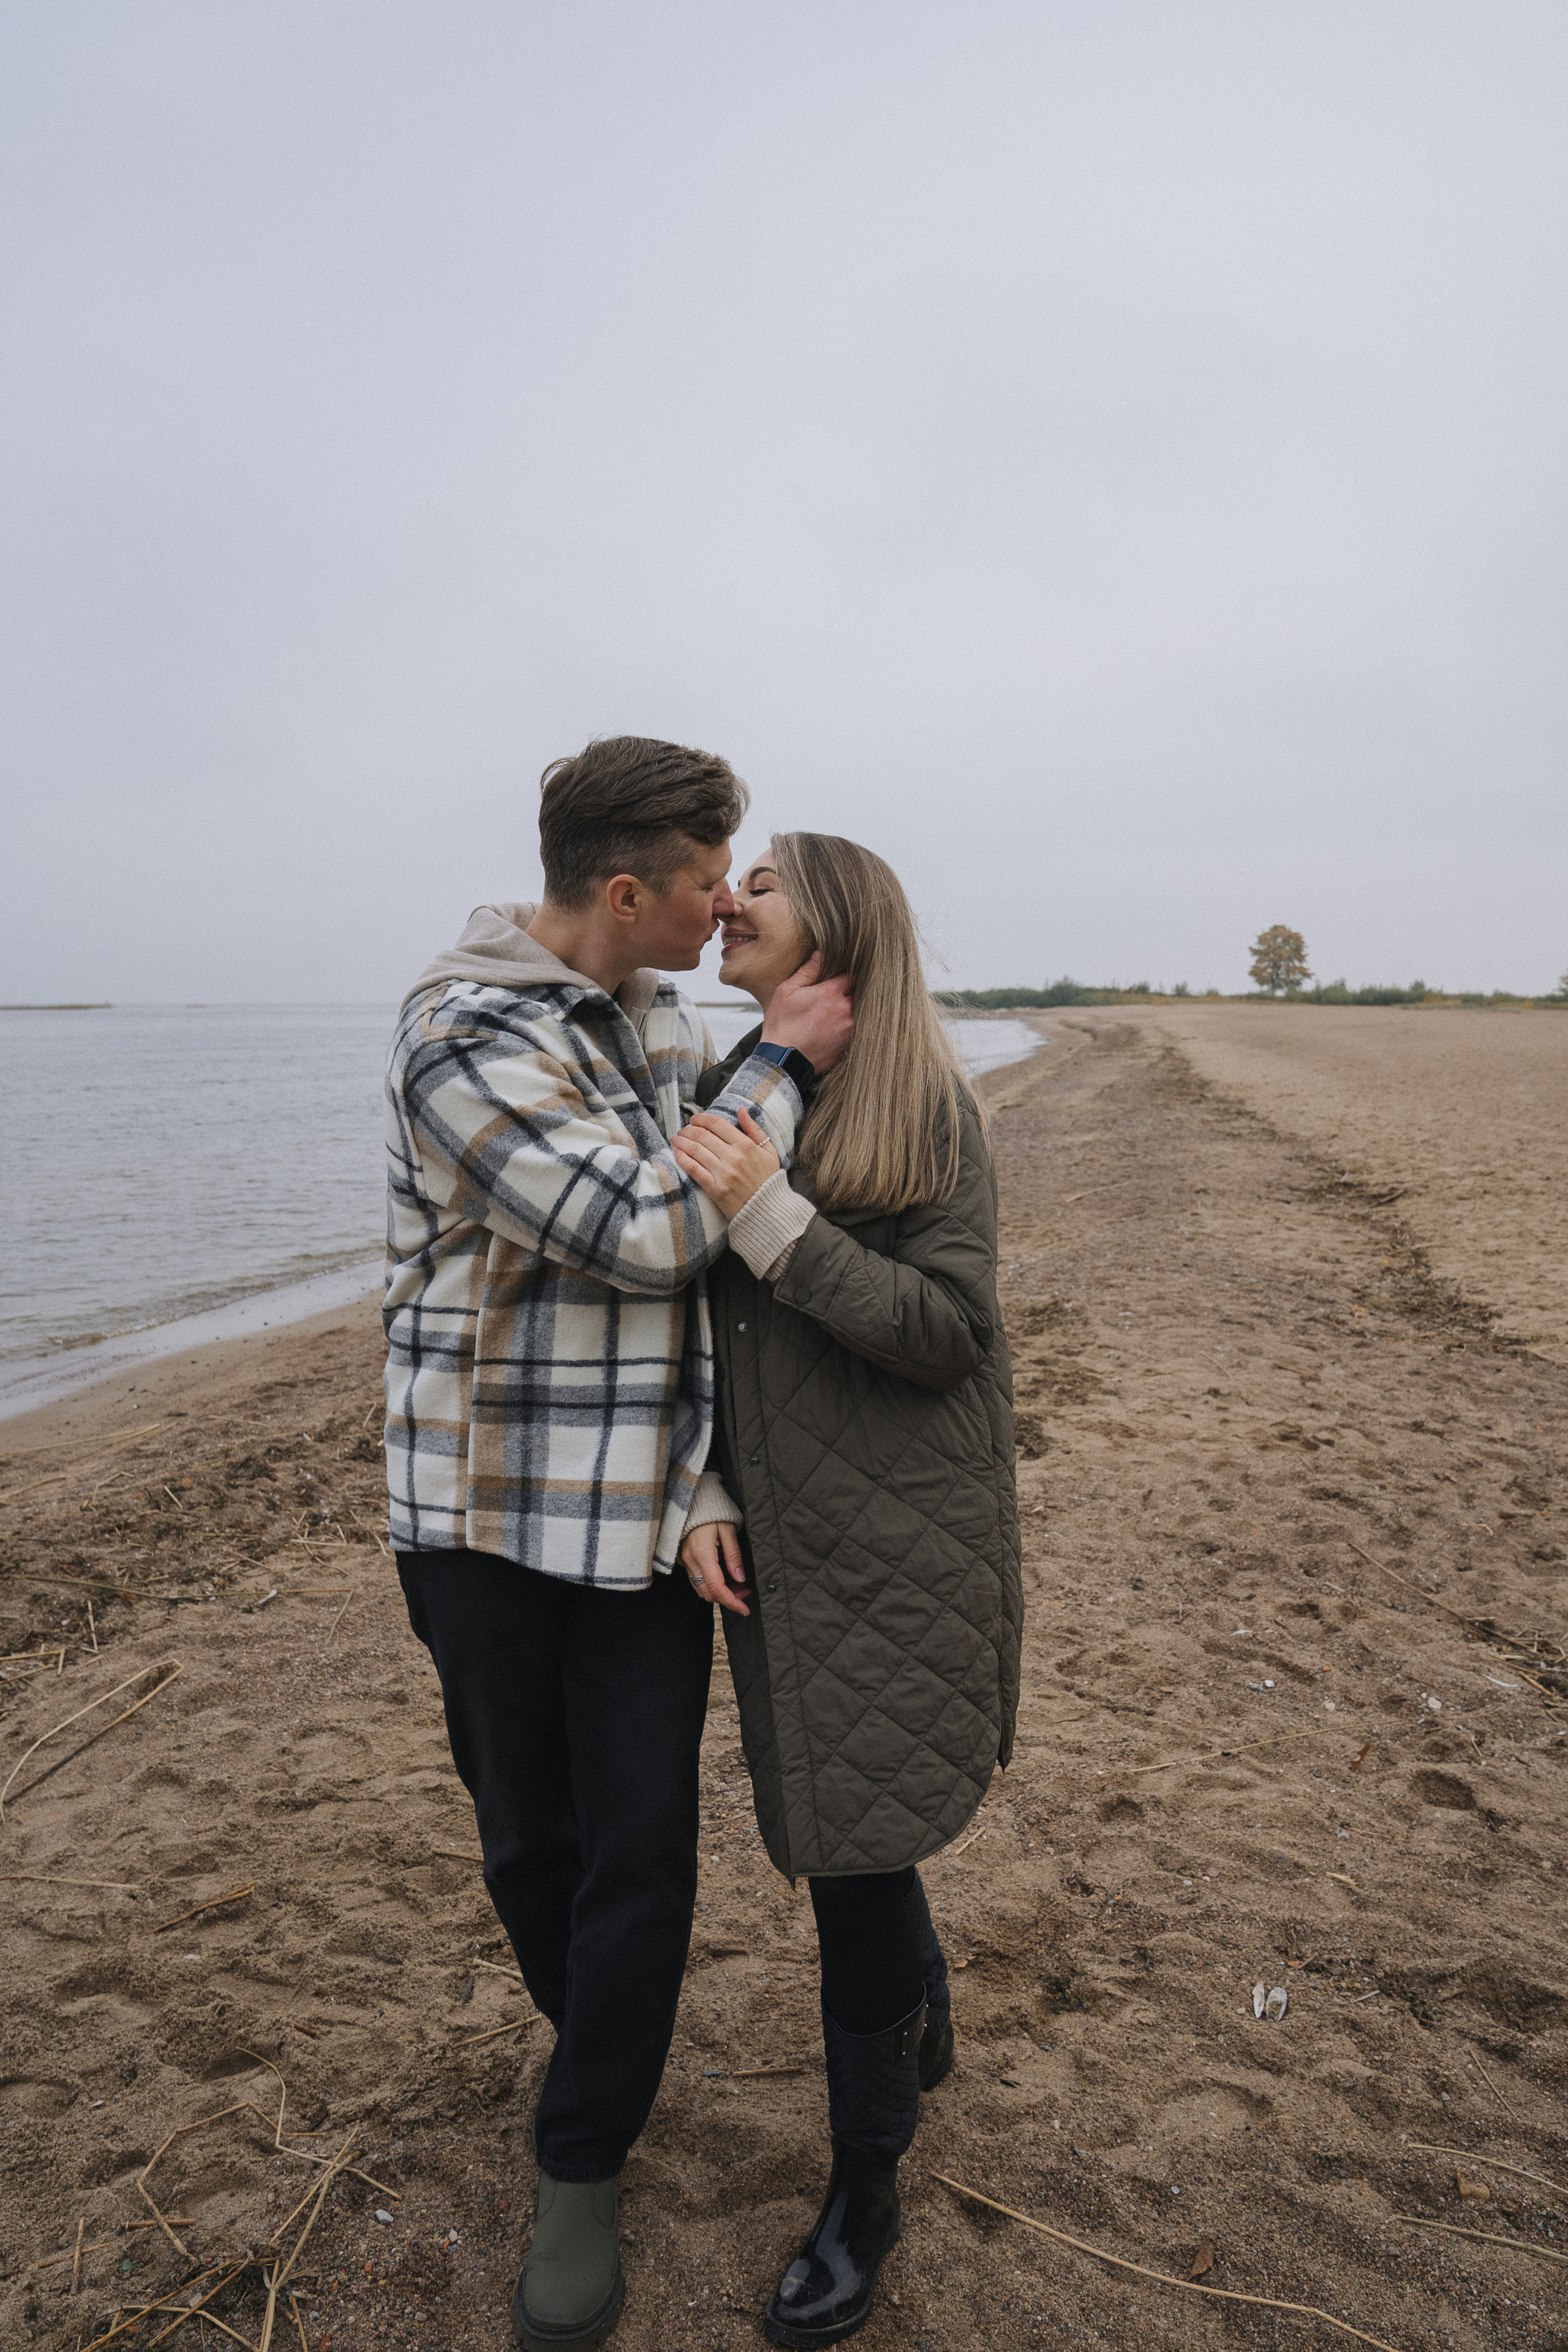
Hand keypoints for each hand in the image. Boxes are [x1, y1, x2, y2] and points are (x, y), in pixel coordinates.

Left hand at [671, 1104, 779, 1216]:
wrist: (767, 1209)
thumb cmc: (768, 1179)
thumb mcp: (769, 1152)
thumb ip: (754, 1130)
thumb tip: (741, 1110)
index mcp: (745, 1145)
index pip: (717, 1124)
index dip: (701, 1118)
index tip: (694, 1119)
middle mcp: (733, 1157)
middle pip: (702, 1135)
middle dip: (688, 1130)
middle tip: (682, 1130)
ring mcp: (723, 1173)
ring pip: (695, 1150)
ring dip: (681, 1142)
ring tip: (676, 1139)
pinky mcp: (715, 1189)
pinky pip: (694, 1169)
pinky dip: (682, 1159)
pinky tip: (677, 1154)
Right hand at [680, 1519, 750, 1615]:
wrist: (693, 1499)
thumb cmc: (713, 1511)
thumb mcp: (728, 1529)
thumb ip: (734, 1555)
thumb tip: (740, 1578)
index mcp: (702, 1553)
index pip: (716, 1587)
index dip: (731, 1601)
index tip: (745, 1609)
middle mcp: (690, 1560)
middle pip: (707, 1593)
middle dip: (728, 1598)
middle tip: (746, 1592)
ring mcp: (685, 1560)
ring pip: (701, 1589)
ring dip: (719, 1593)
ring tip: (738, 1586)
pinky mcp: (684, 1559)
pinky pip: (696, 1580)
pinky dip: (710, 1585)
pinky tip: (724, 1578)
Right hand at [761, 952, 853, 1072]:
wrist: (782, 1061)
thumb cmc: (782, 1027)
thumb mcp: (786, 992)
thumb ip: (806, 972)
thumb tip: (819, 955)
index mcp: (830, 993)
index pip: (850, 976)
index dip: (844, 977)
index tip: (838, 980)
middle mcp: (845, 1009)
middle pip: (858, 993)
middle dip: (850, 993)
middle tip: (838, 997)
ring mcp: (850, 1028)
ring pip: (860, 1012)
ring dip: (852, 1010)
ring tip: (837, 1013)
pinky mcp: (849, 1044)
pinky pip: (858, 1029)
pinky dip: (851, 1026)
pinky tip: (837, 1028)